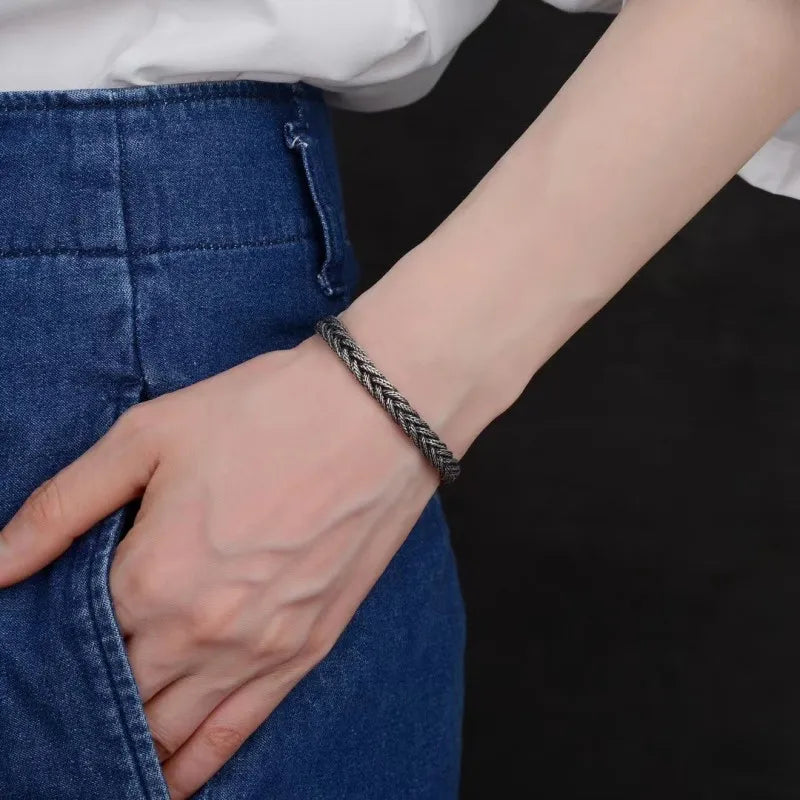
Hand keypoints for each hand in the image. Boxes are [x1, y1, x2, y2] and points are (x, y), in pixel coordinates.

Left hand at [0, 332, 439, 798]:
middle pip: (121, 694)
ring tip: (111, 745)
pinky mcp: (305, 651)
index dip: (54, 648)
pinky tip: (173, 782)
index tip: (46, 645)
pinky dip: (197, 766)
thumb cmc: (263, 415)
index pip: (76, 646)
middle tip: (75, 691)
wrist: (376, 416)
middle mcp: (197, 632)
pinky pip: (236, 733)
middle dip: (92, 695)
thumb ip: (62, 507)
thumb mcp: (148, 436)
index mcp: (147, 578)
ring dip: (136, 742)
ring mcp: (256, 651)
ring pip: (171, 730)